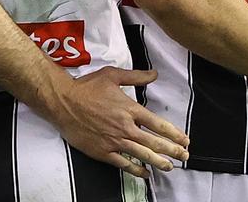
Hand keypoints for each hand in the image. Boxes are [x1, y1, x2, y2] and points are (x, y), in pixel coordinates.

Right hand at [47, 67, 188, 178]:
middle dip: (172, 150)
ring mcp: (114, 141)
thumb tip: (154, 75)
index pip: (158, 124)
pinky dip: (135, 169)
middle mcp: (125, 127)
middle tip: (184, 155)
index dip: (173, 133)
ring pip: (142, 155)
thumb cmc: (87, 87)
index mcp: (130, 109)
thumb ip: (136, 76)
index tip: (184, 139)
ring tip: (170, 167)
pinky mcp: (102, 151)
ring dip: (159, 162)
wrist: (63, 102)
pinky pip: (123, 163)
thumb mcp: (113, 75)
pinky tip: (145, 173)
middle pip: (154, 142)